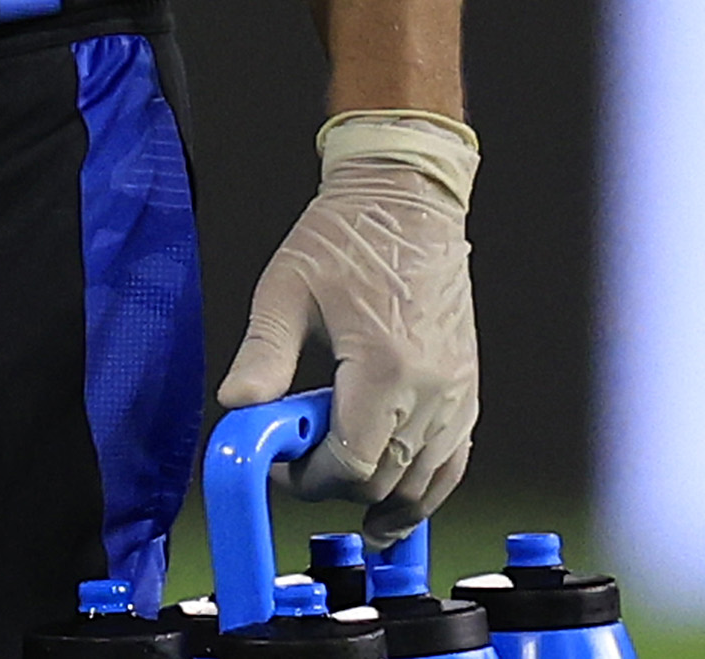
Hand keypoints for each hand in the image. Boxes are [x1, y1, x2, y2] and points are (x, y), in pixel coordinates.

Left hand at [221, 110, 480, 540]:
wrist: (406, 201)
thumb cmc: (346, 236)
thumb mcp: (286, 291)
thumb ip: (263, 355)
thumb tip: (237, 405)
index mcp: (385, 367)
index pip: (352, 462)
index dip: (311, 480)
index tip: (282, 468)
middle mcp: (431, 389)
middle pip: (387, 479)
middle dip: (339, 487)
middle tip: (301, 469)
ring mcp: (457, 393)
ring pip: (426, 481)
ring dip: (385, 500)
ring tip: (345, 503)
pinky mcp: (467, 389)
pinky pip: (454, 460)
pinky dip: (426, 486)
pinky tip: (398, 498)